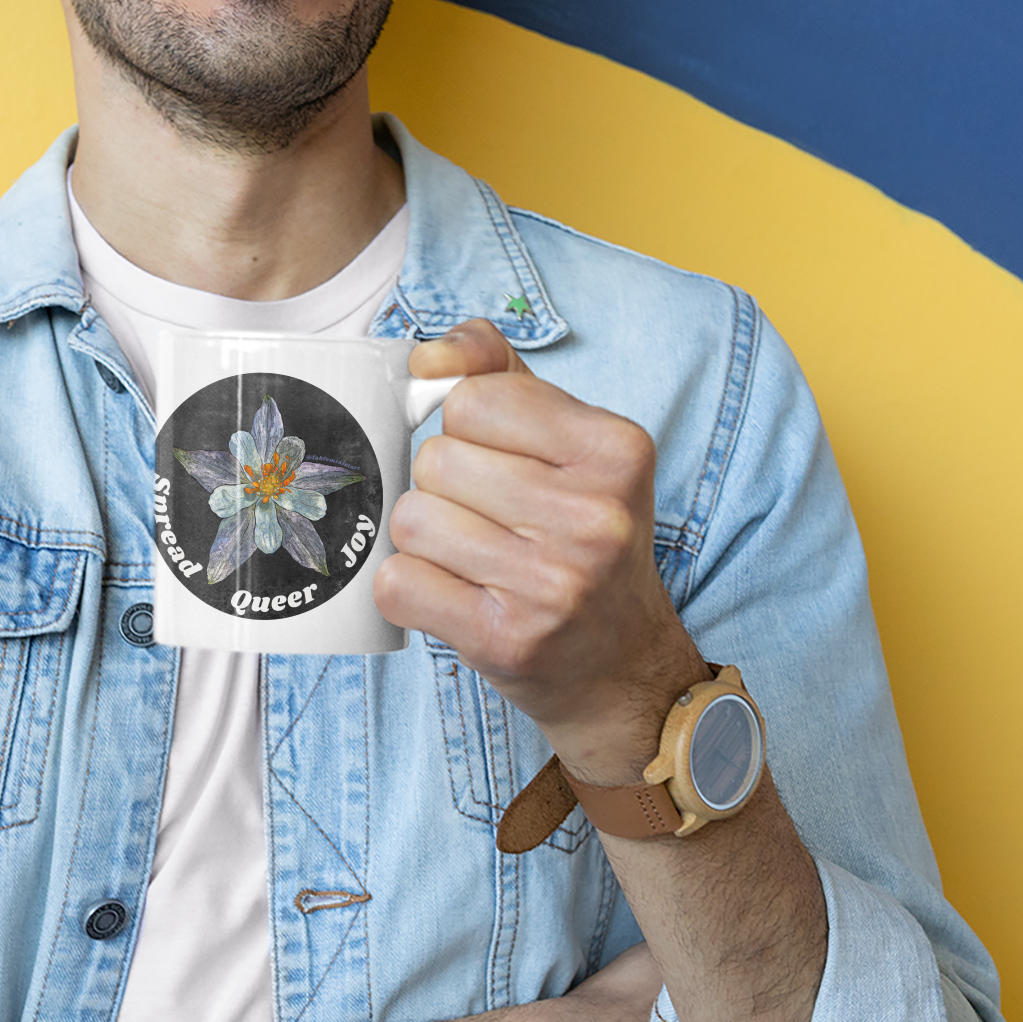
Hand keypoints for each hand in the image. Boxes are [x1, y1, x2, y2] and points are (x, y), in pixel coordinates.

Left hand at [374, 318, 706, 783]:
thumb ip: (501, 376)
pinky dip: (411, 588)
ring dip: (425, 539)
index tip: (501, 462)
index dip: (468, 428)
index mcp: (617, 450)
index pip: (475, 399)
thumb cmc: (584, 540)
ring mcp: (552, 584)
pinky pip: (400, 583)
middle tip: (490, 521)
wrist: (622, 666)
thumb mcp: (570, 444)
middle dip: (445, 487)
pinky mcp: (505, 640)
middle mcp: (595, 517)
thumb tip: (428, 355)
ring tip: (473, 559)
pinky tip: (456, 595)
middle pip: (437, 460)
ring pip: (412, 520)